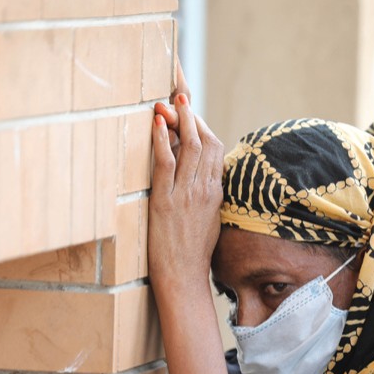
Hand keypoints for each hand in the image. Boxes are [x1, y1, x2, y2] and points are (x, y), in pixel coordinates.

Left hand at [148, 92, 223, 286]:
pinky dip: (162, 140)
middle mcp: (206, 189)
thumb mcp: (207, 220)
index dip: (203, 125)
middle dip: (192, 114)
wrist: (185, 278)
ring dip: (179, 120)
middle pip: (205, 141)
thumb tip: (196, 175)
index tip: (191, 111)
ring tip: (169, 100)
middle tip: (179, 94)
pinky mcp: (166, 201)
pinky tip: (157, 123)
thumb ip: (205, 195)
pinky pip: (167, 163)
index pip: (216, 149)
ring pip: (189, 147)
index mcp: (217, 192)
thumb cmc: (192, 253)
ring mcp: (187, 194)